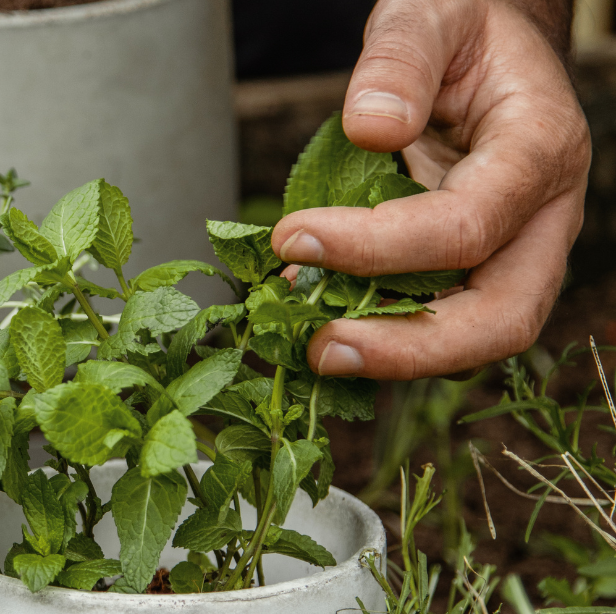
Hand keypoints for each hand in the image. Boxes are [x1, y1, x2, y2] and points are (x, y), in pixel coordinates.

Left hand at [270, 0, 589, 380]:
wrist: (484, 54)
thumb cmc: (463, 32)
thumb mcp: (434, 9)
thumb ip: (402, 56)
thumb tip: (371, 126)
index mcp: (540, 150)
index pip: (468, 224)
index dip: (378, 246)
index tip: (292, 238)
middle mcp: (540, 220)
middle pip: (500, 319)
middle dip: (409, 349)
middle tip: (322, 349)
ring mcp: (510, 258)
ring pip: (470, 343)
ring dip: (389, 358)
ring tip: (309, 346)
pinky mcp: (473, 279)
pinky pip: (435, 332)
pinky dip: (379, 340)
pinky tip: (319, 325)